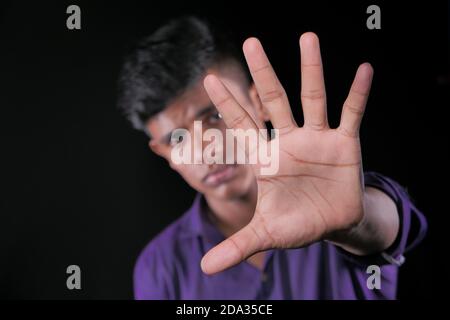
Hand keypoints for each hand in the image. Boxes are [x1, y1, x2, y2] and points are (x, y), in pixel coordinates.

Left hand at [202, 32, 373, 274]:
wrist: (333, 223)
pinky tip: (362, 70)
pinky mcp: (345, 143)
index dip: (228, 104)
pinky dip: (357, 94)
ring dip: (310, 70)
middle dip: (264, 74)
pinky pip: (351, 114)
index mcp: (268, 158)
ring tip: (307, 38)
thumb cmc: (298, 223)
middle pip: (274, 102)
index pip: (243, 126)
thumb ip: (238, 246)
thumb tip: (206, 269)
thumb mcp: (267, 234)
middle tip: (252, 42)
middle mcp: (290, 141)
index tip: (211, 79)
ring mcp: (318, 139)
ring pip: (312, 98)